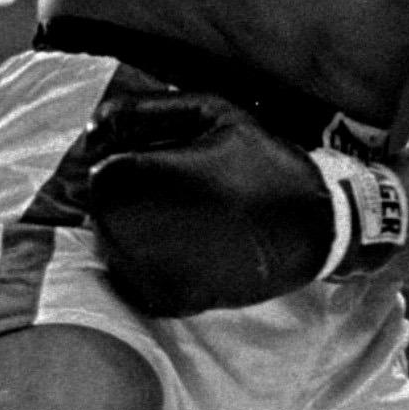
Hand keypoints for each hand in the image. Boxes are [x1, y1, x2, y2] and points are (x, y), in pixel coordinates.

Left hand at [81, 91, 403, 315]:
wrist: (316, 228)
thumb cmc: (263, 161)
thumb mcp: (213, 113)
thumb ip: (146, 111)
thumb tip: (92, 127)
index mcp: (145, 176)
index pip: (97, 170)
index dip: (124, 158)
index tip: (159, 155)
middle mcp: (138, 227)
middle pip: (102, 208)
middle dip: (128, 193)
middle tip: (176, 185)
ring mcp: (150, 269)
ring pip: (112, 243)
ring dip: (134, 225)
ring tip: (183, 212)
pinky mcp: (167, 299)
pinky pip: (133, 276)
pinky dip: (149, 259)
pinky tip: (186, 242)